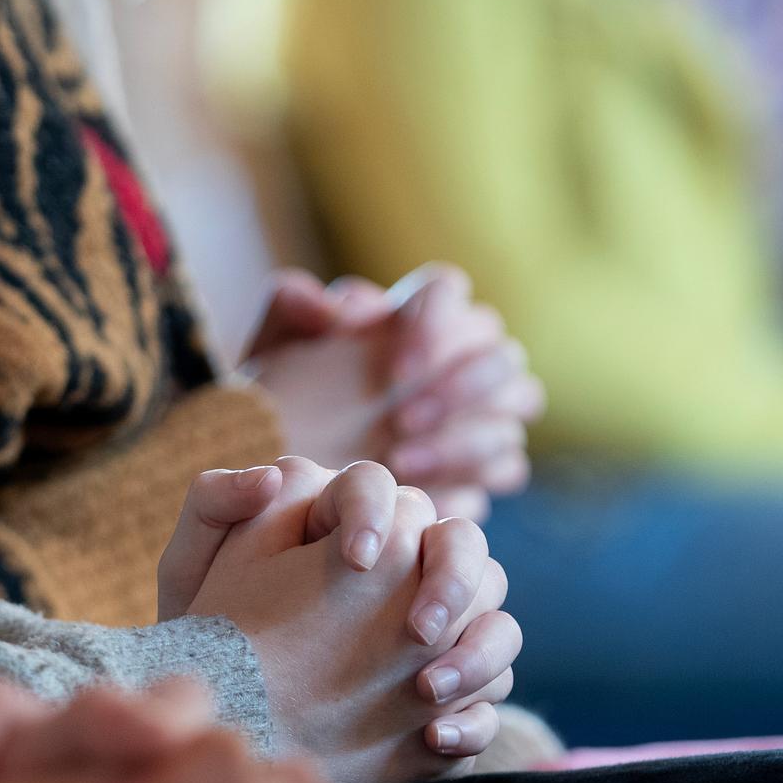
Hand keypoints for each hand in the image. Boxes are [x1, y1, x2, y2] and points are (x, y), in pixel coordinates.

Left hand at [165, 458, 520, 782]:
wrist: (222, 710)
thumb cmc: (206, 629)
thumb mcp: (194, 567)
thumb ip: (215, 504)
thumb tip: (269, 477)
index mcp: (353, 521)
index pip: (385, 491)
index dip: (378, 515)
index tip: (352, 560)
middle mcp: (408, 569)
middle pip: (464, 548)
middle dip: (452, 583)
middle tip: (417, 630)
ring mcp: (440, 635)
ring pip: (496, 623)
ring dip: (477, 654)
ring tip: (425, 691)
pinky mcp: (448, 697)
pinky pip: (489, 701)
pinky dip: (476, 720)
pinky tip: (434, 737)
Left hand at [244, 266, 544, 520]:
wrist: (289, 459)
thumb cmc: (284, 392)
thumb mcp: (270, 349)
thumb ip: (289, 308)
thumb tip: (329, 306)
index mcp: (417, 311)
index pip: (449, 290)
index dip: (433, 325)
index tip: (393, 372)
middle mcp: (464, 355)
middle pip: (501, 354)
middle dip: (460, 387)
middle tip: (401, 420)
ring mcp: (484, 412)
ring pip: (512, 413)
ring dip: (461, 439)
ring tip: (398, 461)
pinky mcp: (485, 467)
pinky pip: (507, 467)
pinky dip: (468, 477)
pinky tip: (417, 493)